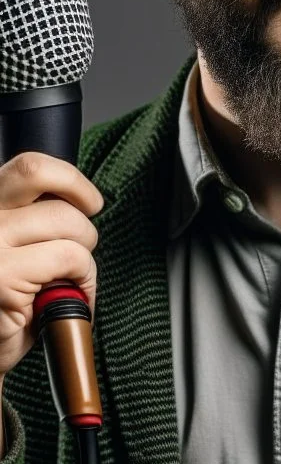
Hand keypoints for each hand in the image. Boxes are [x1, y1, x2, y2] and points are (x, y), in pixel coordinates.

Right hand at [0, 152, 103, 379]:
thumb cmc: (4, 296)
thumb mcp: (13, 241)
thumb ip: (31, 215)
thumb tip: (77, 197)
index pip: (29, 167)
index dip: (68, 177)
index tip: (89, 198)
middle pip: (49, 187)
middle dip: (81, 212)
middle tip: (83, 240)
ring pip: (68, 224)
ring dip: (84, 253)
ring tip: (70, 279)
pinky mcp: (4, 278)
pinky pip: (70, 259)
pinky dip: (84, 277)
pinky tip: (69, 296)